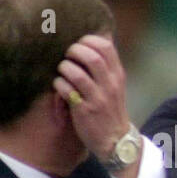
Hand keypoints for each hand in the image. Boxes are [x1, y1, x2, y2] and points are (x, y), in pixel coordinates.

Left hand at [52, 34, 136, 177]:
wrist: (116, 140)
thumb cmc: (111, 109)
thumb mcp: (116, 85)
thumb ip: (108, 65)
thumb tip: (102, 37)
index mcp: (118, 76)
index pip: (106, 47)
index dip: (88, 40)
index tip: (80, 45)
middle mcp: (110, 85)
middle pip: (91, 57)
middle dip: (74, 51)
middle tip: (68, 56)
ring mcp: (98, 98)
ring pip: (76, 73)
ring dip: (64, 68)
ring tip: (63, 72)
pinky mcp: (84, 110)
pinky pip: (65, 90)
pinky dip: (58, 84)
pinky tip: (60, 87)